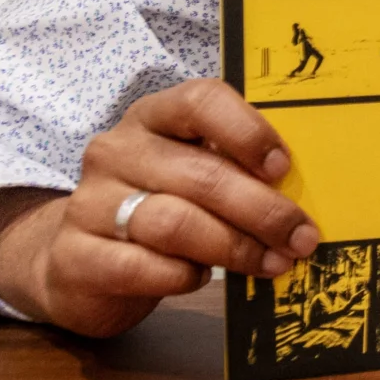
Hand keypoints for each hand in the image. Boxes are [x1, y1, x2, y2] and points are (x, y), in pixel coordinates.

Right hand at [0, 79, 320, 337]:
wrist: (77, 262)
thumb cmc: (157, 207)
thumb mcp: (193, 175)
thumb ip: (235, 170)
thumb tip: (304, 190)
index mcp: (154, 116)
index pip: (201, 101)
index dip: (248, 132)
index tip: (284, 167)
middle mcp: (117, 151)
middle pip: (201, 176)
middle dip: (262, 211)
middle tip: (302, 237)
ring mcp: (90, 203)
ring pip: (175, 224)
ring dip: (235, 248)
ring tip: (273, 263)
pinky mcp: (75, 257)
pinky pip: (142, 267)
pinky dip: (183, 276)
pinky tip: (201, 278)